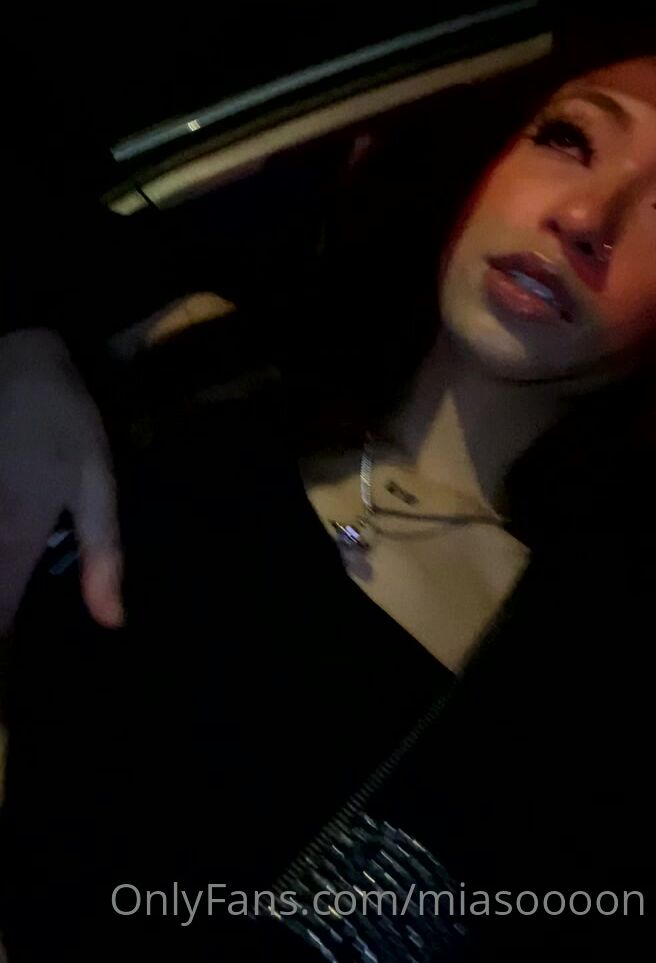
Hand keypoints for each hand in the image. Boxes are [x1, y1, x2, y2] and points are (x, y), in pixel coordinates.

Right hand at [0, 329, 122, 635]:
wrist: (20, 358)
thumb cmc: (65, 422)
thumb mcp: (97, 483)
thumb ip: (103, 555)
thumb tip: (112, 620)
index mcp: (16, 533)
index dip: (4, 634)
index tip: (12, 649)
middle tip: (12, 611)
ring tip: (11, 581)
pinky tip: (2, 544)